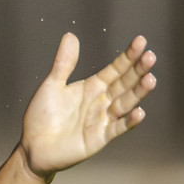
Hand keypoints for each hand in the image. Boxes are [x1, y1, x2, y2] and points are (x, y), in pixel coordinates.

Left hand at [17, 33, 157, 178]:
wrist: (33, 147)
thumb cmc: (41, 117)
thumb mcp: (52, 85)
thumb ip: (64, 63)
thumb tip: (70, 35)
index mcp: (93, 87)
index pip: (116, 69)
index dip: (127, 56)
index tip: (140, 41)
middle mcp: (102, 101)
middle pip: (125, 83)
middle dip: (138, 70)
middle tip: (150, 56)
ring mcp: (102, 120)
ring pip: (126, 103)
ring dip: (138, 93)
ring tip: (150, 79)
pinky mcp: (99, 138)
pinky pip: (117, 129)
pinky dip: (129, 122)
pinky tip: (139, 112)